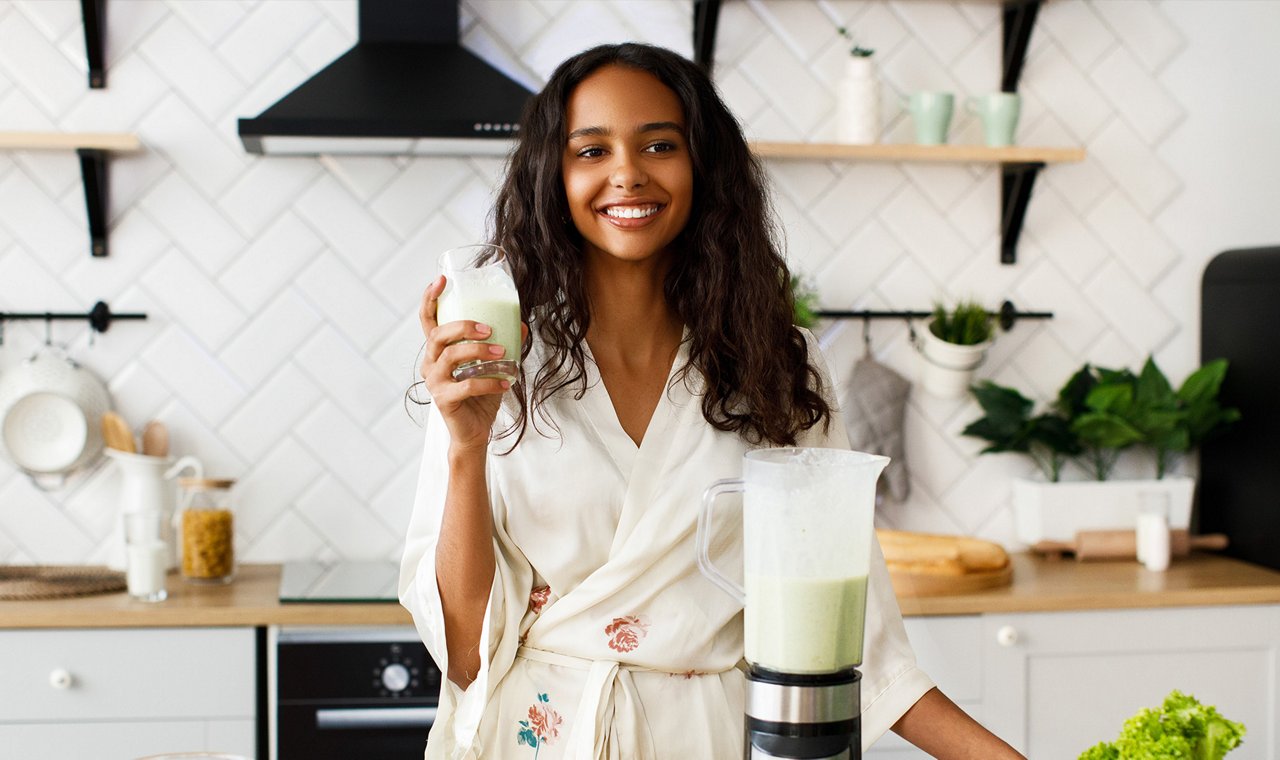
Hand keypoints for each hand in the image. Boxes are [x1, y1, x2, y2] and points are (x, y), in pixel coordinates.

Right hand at [419, 275, 525, 451]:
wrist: (476, 431)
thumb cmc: (481, 395)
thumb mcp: (494, 366)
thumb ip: (504, 345)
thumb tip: (521, 325)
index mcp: (438, 350)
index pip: (428, 320)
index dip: (430, 298)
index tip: (442, 280)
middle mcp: (430, 363)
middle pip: (438, 335)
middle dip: (464, 326)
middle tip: (490, 329)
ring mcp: (434, 382)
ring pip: (451, 357)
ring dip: (480, 352)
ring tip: (503, 354)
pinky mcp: (443, 400)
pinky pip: (466, 385)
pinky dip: (490, 382)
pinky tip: (506, 383)